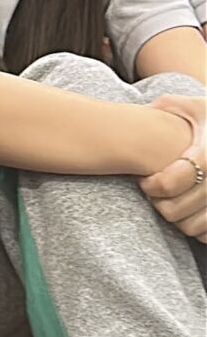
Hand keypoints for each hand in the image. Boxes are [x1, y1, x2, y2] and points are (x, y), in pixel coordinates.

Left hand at [139, 97, 206, 238]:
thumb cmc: (206, 119)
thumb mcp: (188, 107)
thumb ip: (163, 109)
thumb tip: (136, 116)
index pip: (183, 176)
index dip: (158, 185)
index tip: (145, 182)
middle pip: (184, 208)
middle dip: (161, 205)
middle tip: (153, 193)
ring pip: (195, 227)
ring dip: (175, 220)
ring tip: (169, 201)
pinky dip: (195, 230)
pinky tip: (188, 211)